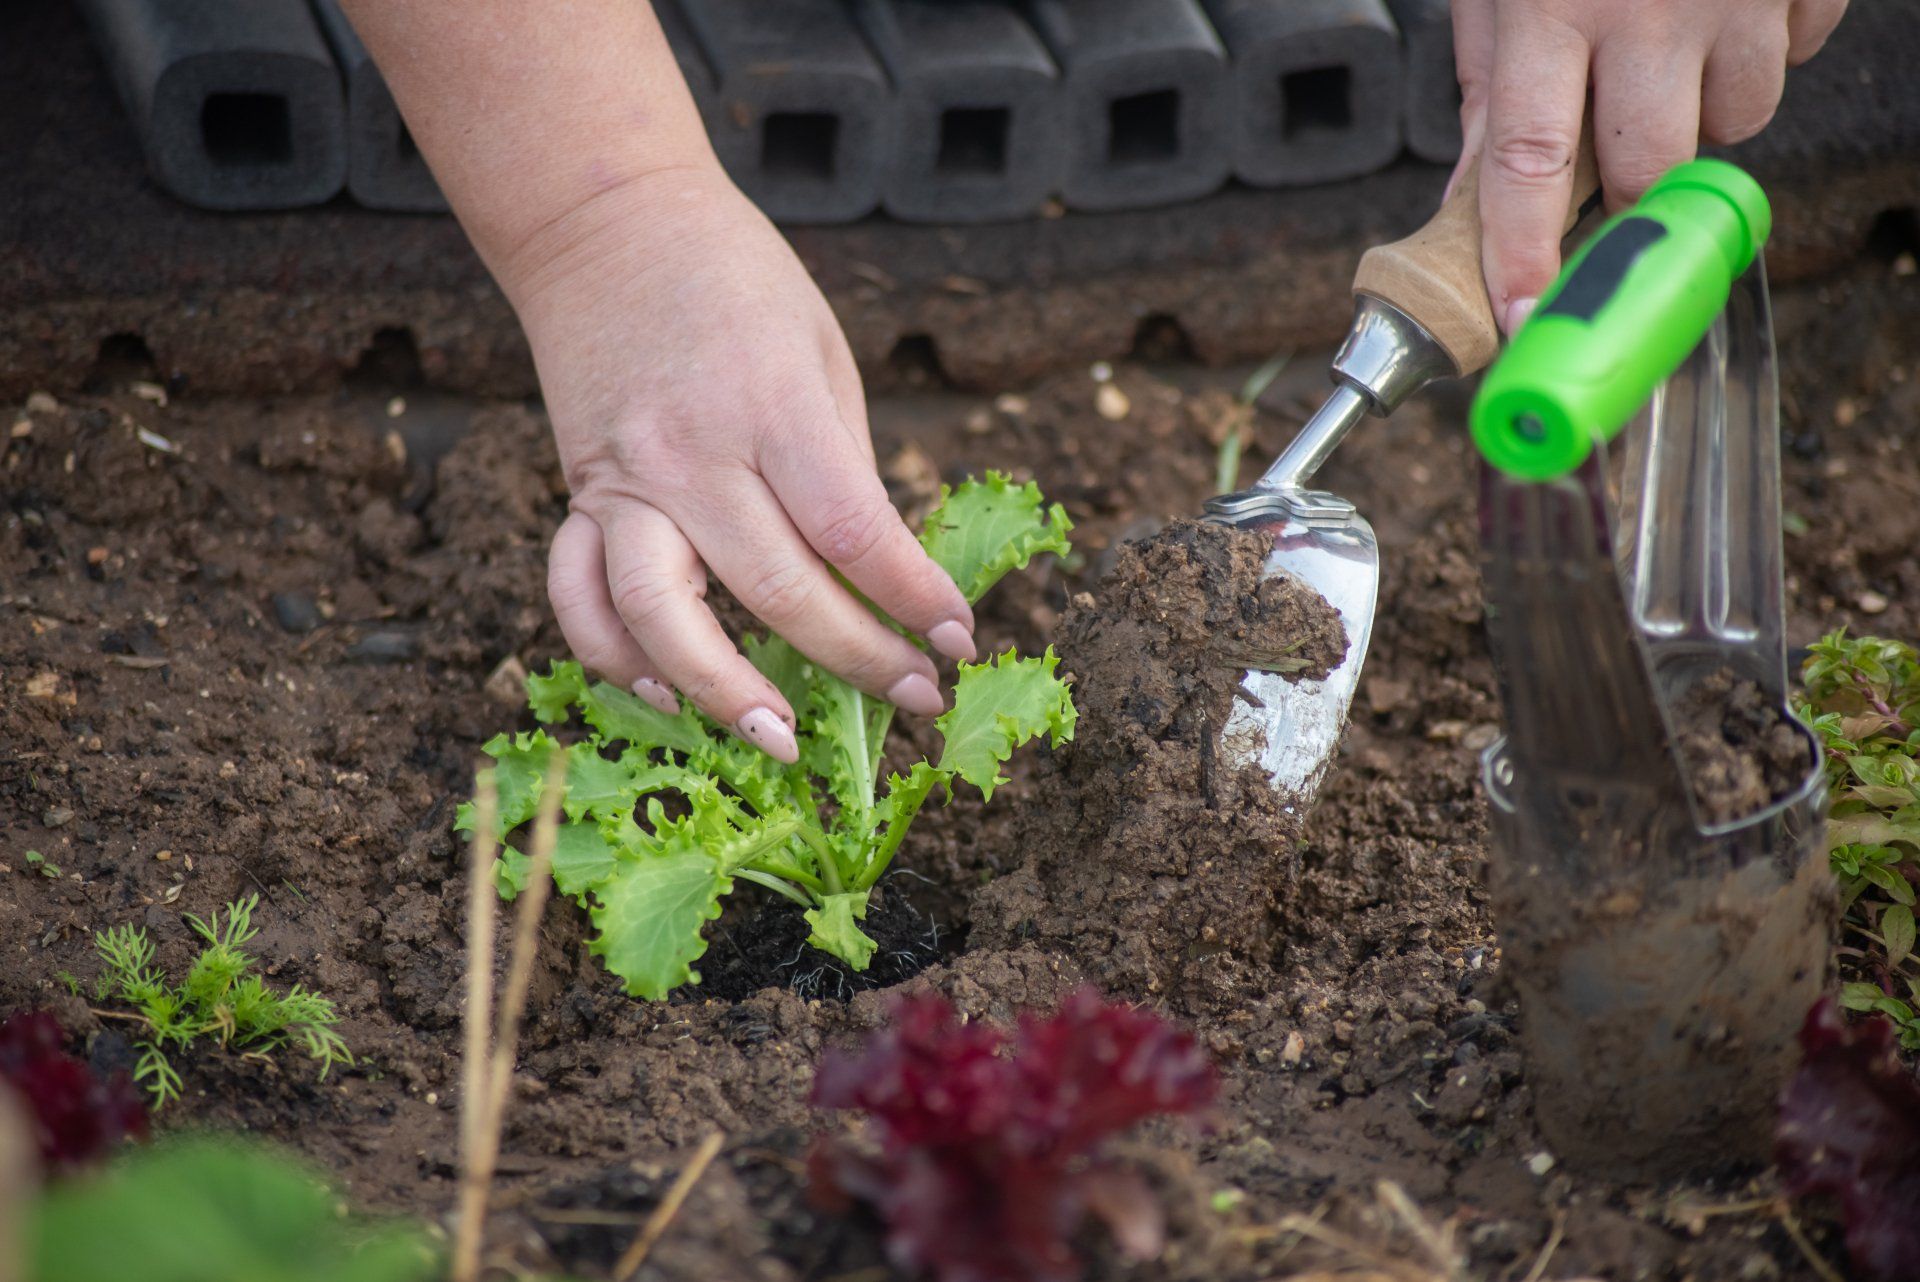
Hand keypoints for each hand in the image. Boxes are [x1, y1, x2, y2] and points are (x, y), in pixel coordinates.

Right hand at [505, 165, 976, 762]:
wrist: (605, 222)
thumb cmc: (737, 281)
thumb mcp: (822, 350)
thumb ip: (841, 465)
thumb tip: (877, 576)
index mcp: (773, 406)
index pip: (853, 531)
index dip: (913, 598)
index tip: (958, 640)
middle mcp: (692, 454)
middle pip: (779, 591)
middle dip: (859, 659)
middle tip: (915, 698)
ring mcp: (625, 482)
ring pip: (661, 616)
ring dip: (721, 693)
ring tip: (782, 738)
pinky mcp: (578, 495)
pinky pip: (579, 597)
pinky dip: (613, 656)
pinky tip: (663, 693)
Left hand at [1449, 0, 1846, 333]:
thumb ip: (1485, 82)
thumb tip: (1470, 195)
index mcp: (1549, 6)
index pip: (1529, 163)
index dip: (1525, 254)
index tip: (1521, 322)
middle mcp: (1646, 8)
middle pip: (1647, 167)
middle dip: (1632, 182)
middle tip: (1616, 139)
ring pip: (1731, 124)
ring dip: (1700, 111)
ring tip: (1671, 42)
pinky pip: (1792, 59)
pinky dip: (1761, 50)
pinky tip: (1726, 3)